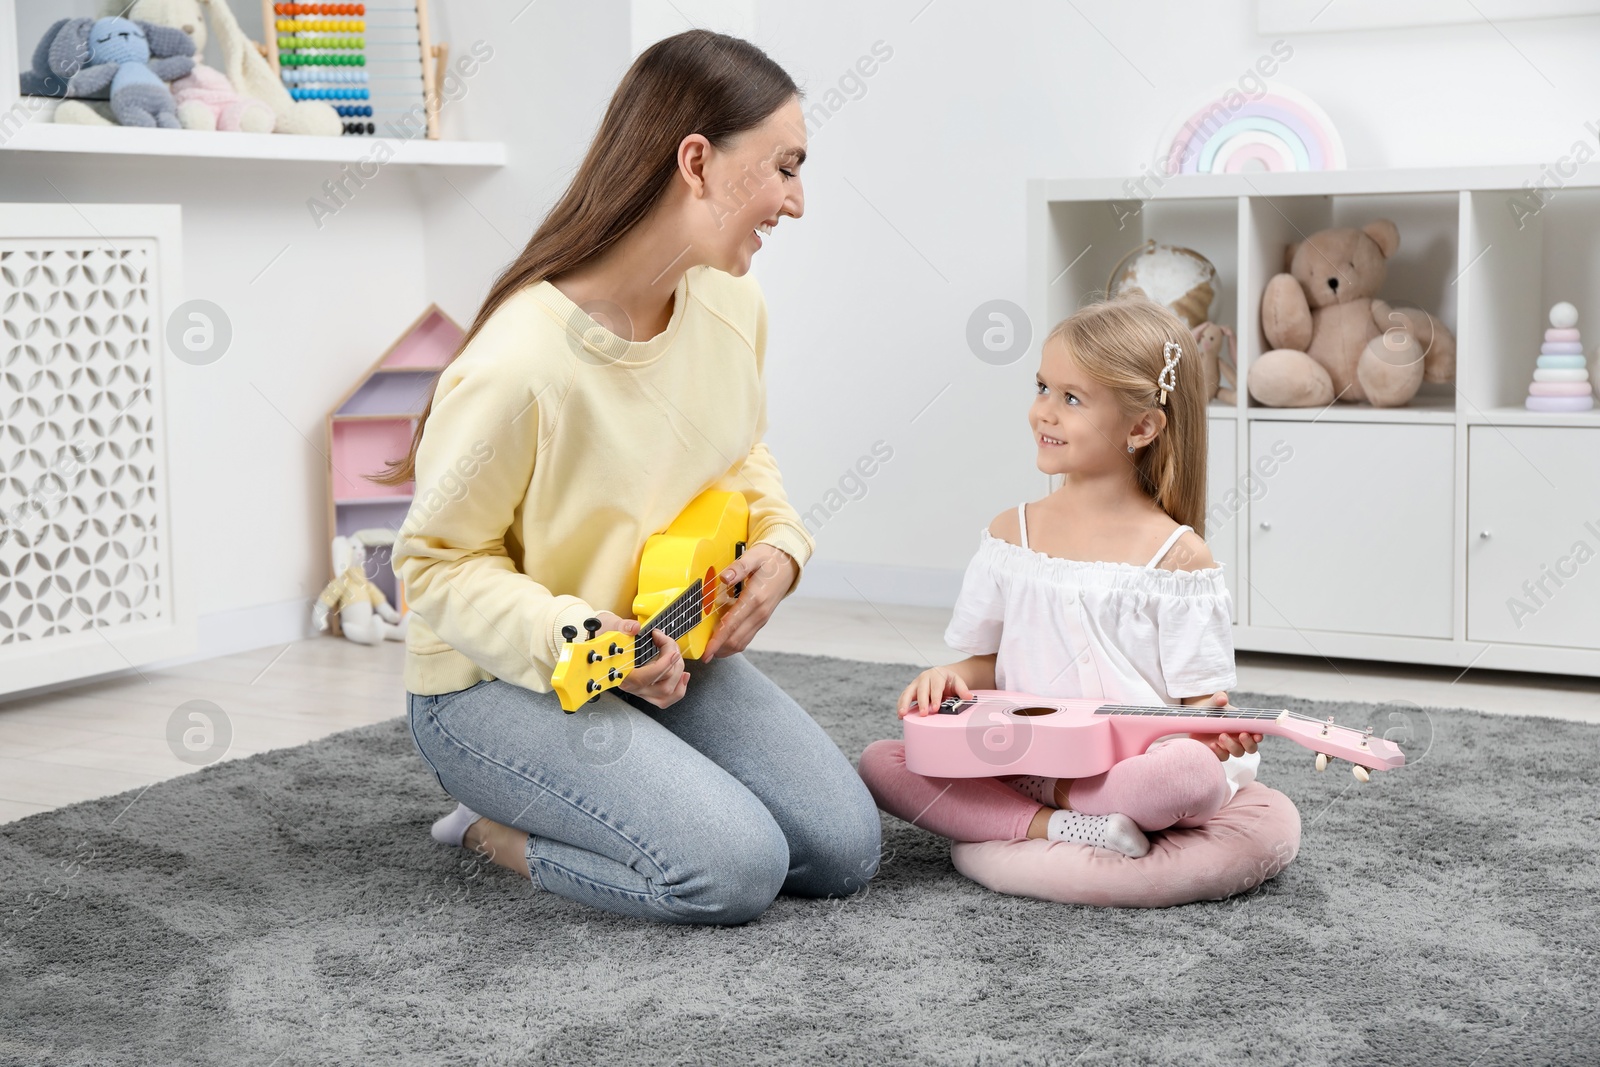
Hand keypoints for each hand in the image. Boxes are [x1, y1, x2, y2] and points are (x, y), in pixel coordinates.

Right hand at [593, 610, 688, 709]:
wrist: (604, 645)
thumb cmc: (608, 638)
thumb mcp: (611, 627)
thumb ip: (623, 627)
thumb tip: (634, 627)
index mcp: (620, 673)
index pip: (644, 677)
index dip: (663, 664)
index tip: (670, 648)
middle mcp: (632, 686)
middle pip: (662, 685)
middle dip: (673, 662)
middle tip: (667, 643)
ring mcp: (641, 691)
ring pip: (667, 692)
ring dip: (678, 672)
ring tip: (675, 655)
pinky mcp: (648, 691)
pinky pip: (667, 699)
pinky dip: (679, 687)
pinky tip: (683, 674)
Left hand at [701, 544, 796, 660]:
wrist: (789, 564)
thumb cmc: (770, 559)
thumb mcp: (754, 556)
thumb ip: (738, 567)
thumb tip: (724, 577)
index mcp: (755, 598)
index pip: (732, 624)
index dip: (717, 640)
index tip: (706, 652)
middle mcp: (760, 613)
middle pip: (735, 639)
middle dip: (718, 649)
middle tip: (702, 653)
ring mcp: (762, 618)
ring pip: (742, 642)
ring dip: (725, 649)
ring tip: (710, 651)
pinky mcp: (762, 620)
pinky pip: (747, 638)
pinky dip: (733, 643)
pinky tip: (723, 642)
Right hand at [897, 665, 973, 718]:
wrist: (942, 675)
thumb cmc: (949, 681)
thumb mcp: (958, 682)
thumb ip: (962, 689)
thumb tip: (969, 697)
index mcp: (937, 674)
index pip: (936, 686)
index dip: (935, 697)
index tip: (935, 708)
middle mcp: (924, 677)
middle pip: (921, 689)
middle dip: (922, 702)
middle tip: (923, 714)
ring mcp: (916, 683)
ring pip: (908, 692)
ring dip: (905, 703)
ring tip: (903, 714)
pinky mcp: (911, 690)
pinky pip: (903, 697)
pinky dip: (901, 705)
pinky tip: (900, 715)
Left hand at [1182, 689, 1261, 758]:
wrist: (1197, 717)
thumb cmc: (1211, 709)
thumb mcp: (1214, 702)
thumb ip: (1219, 698)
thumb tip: (1222, 698)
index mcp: (1244, 727)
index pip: (1256, 735)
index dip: (1259, 736)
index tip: (1257, 735)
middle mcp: (1239, 739)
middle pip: (1251, 748)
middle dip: (1248, 743)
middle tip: (1242, 734)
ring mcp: (1228, 747)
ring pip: (1237, 752)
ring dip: (1232, 746)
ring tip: (1222, 735)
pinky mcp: (1217, 751)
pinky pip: (1222, 757)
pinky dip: (1219, 752)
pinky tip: (1212, 744)